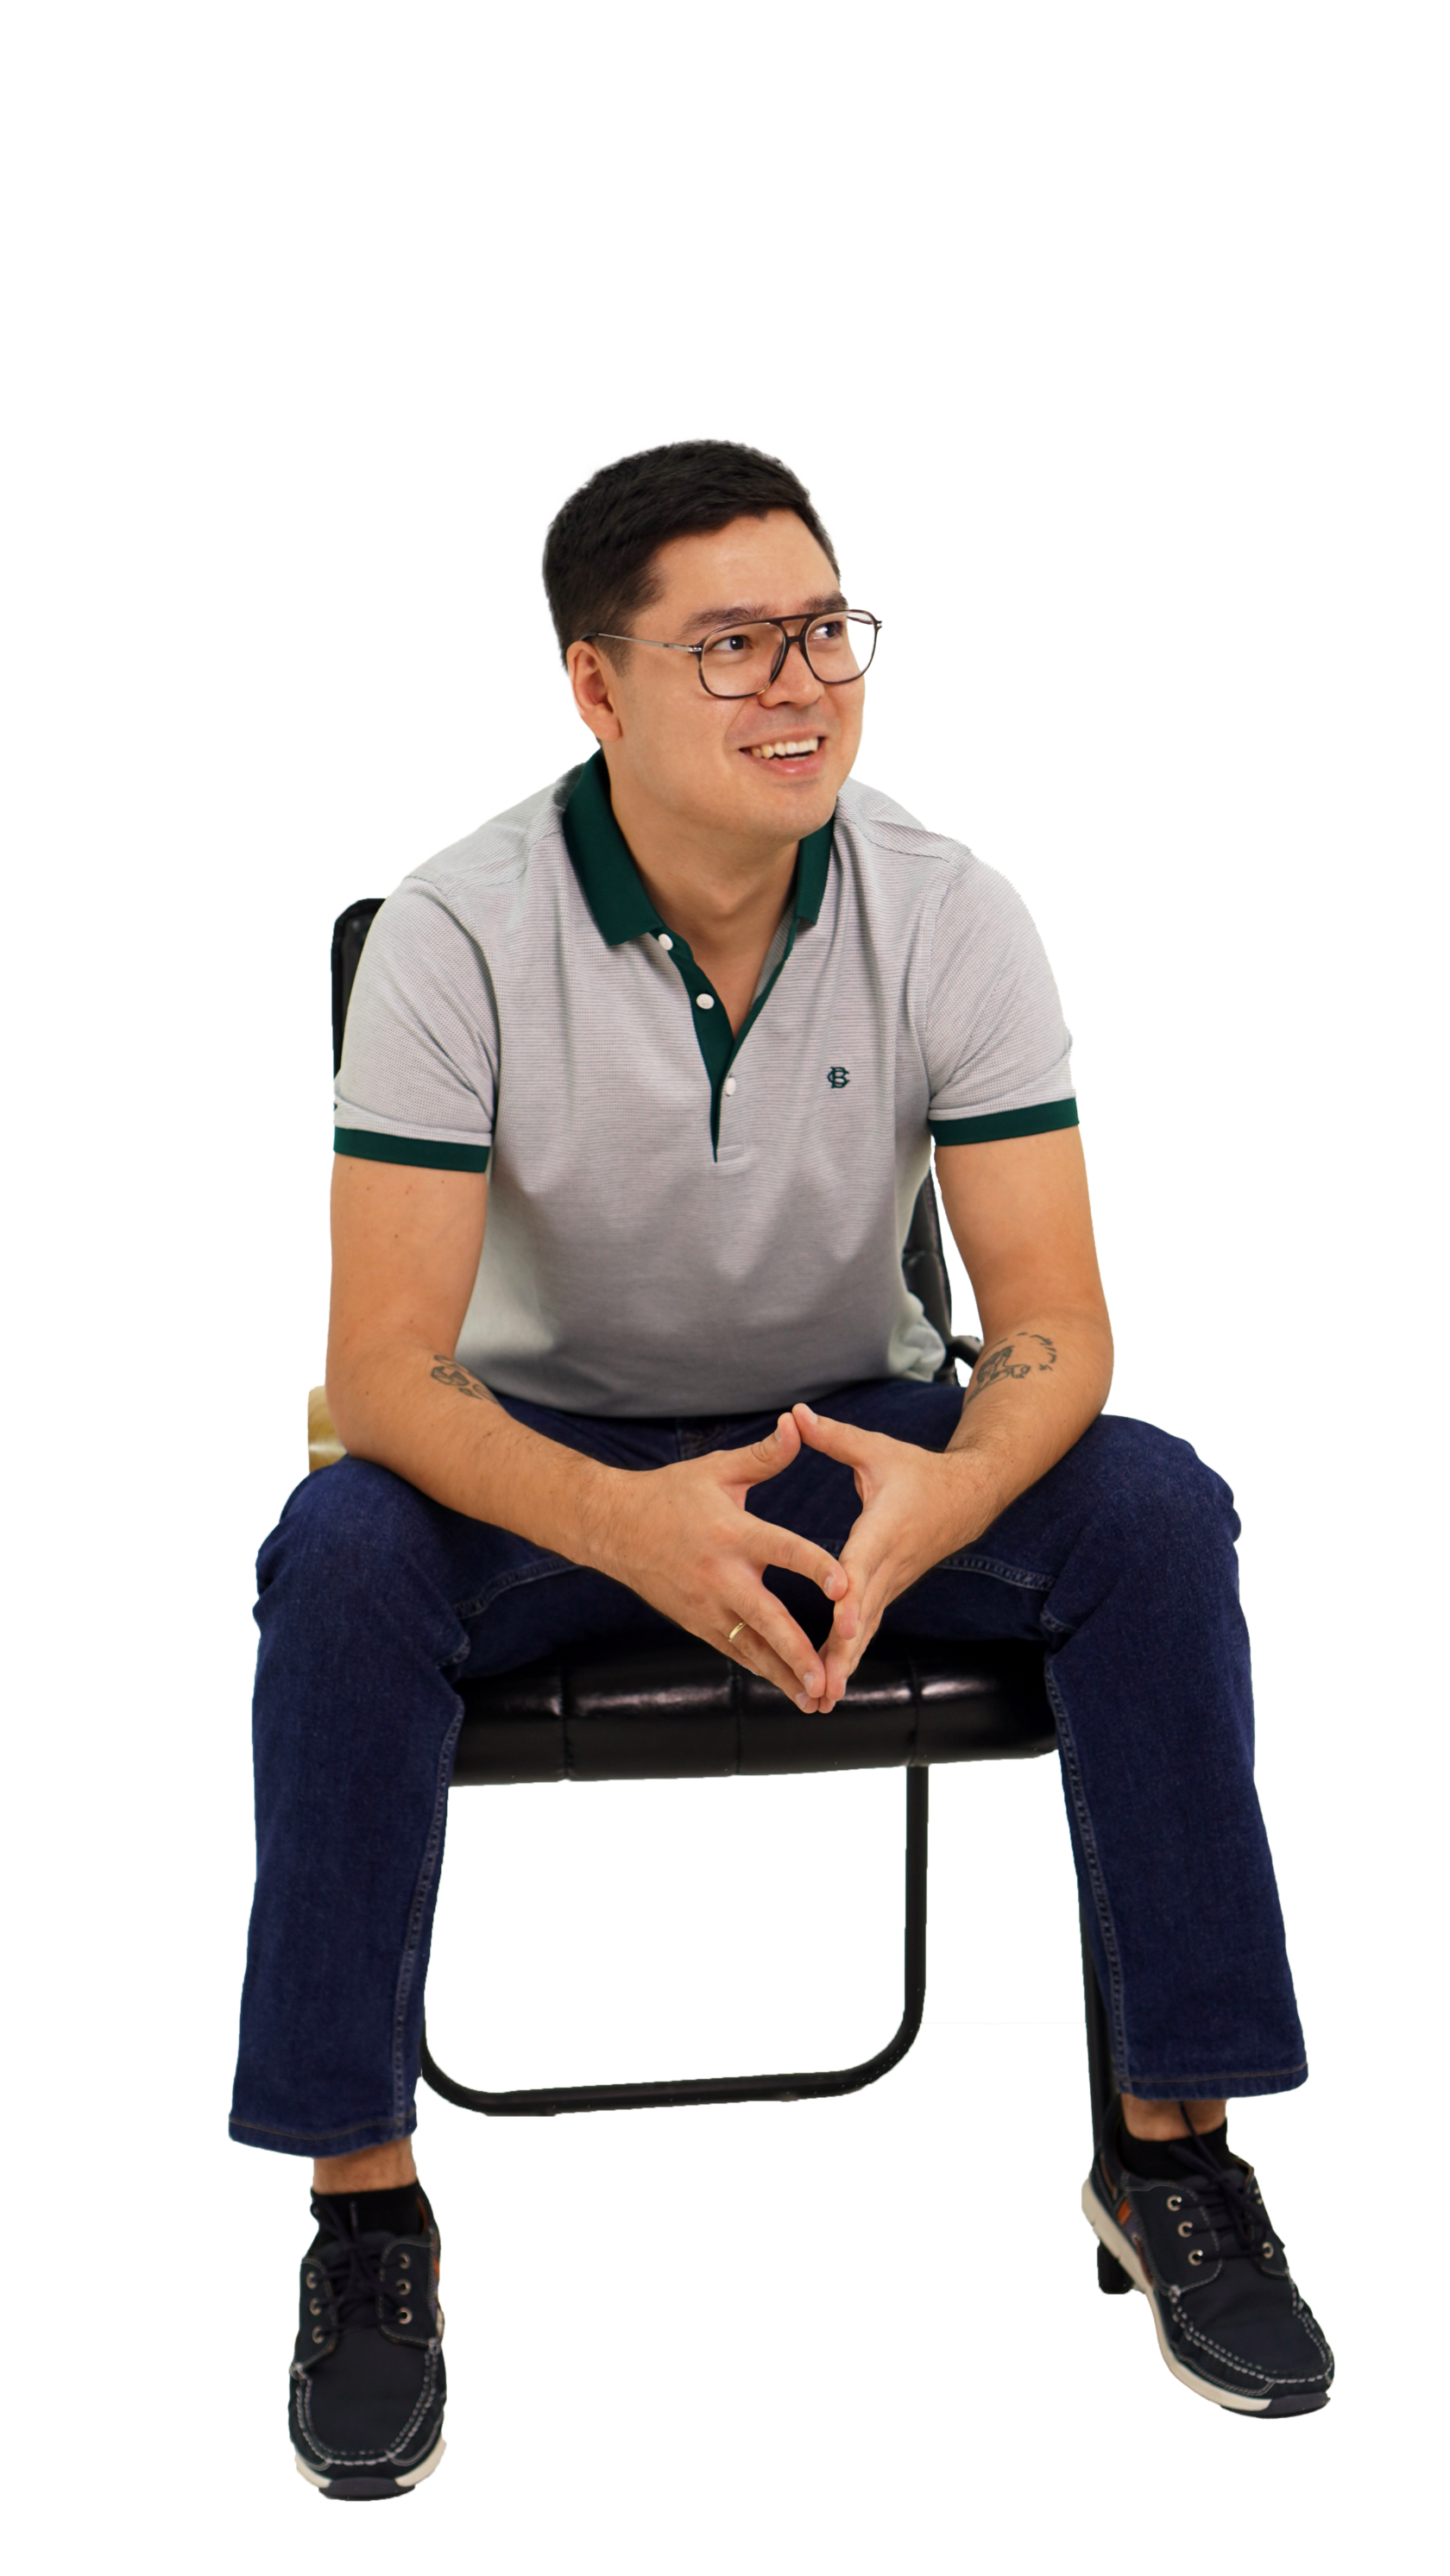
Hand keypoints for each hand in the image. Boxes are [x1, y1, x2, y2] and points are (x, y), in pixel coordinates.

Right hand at [601, 1412, 848, 1709]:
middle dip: (798, 1650)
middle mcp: (720, 1576)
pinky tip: (789, 1688)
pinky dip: (762, 1670)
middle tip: (827, 1674)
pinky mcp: (697, 1623)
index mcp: (732, 1533)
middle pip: (766, 1617)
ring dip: (783, 1673)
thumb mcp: (718, 1470)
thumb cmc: (671, 1494)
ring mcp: (706, 1606)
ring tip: (815, 1697)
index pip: (782, 1550)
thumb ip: (765, 1456)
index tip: (846, 1585)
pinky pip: (735, 1651)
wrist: (612, 1528)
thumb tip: (798, 1424)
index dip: (816, 1566)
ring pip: (751, 1647)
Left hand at [789, 1403, 975, 1707]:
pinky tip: (830, 1685)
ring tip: (822, 1700)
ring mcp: (891, 1584)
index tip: (838, 1623)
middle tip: (822, 1686)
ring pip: (866, 1631)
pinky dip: (850, 1658)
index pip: (863, 1567)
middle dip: (843, 1652)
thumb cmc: (916, 1471)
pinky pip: (867, 1630)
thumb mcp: (876, 1450)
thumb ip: (833, 1437)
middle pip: (864, 1615)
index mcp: (884, 1530)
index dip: (850, 1596)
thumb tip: (794, 1414)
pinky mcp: (889, 1593)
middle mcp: (889, 1565)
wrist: (968, 1497)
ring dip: (846, 1665)